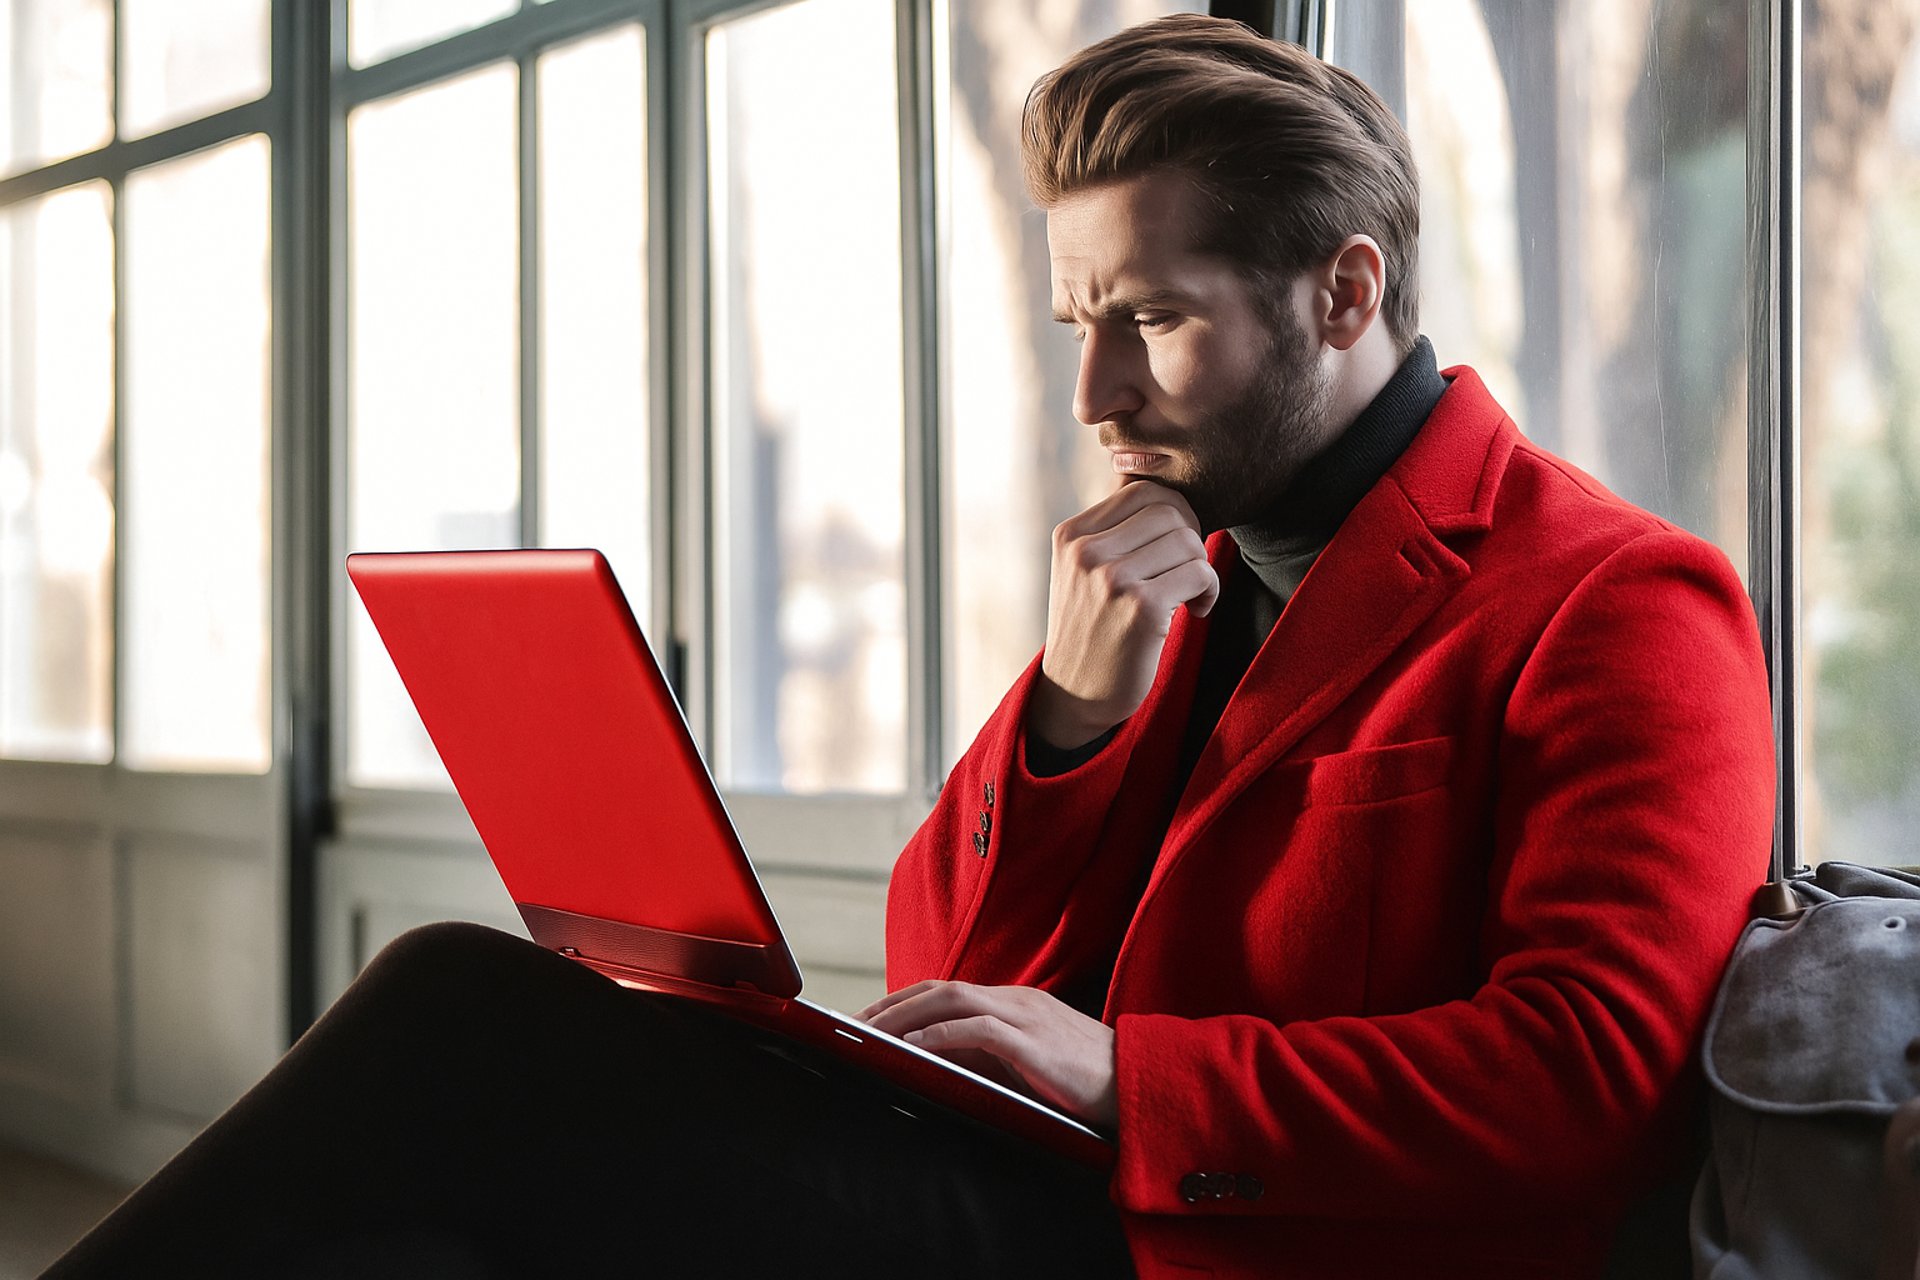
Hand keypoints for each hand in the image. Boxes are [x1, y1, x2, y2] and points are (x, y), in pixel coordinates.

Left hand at [857, 981, 1118, 1129]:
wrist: (1141, 1086)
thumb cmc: (1085, 1084)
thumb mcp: (1029, 1066)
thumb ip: (990, 1059)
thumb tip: (938, 1067)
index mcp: (1014, 1003)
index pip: (946, 989)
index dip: (903, 1000)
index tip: (868, 1020)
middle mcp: (1016, 1000)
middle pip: (939, 987)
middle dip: (891, 1005)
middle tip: (853, 1027)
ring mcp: (1026, 1017)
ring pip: (951, 998)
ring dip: (905, 1015)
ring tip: (871, 1035)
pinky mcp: (1034, 1043)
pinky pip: (978, 1029)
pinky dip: (941, 1034)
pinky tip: (914, 1047)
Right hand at [1029, 481, 1217, 748]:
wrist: (1075, 694)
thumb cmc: (1091, 628)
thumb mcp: (1083, 571)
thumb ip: (1112, 528)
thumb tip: (1150, 473)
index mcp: (1071, 535)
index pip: (1141, 490)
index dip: (1173, 512)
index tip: (1175, 545)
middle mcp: (1086, 552)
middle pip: (1169, 510)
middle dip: (1190, 538)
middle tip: (1187, 570)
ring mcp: (1111, 579)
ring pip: (1188, 541)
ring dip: (1201, 568)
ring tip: (1190, 593)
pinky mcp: (1140, 608)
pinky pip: (1199, 573)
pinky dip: (1209, 591)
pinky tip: (1197, 610)